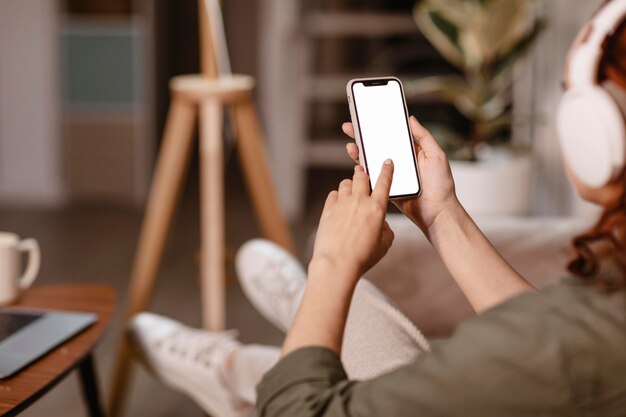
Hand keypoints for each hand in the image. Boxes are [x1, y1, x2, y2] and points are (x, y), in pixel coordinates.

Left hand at [310, 162, 394, 281]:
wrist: (337, 264)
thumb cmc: (362, 257)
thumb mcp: (384, 246)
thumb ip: (386, 231)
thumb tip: (381, 224)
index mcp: (377, 208)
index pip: (384, 182)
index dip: (387, 170)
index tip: (387, 162)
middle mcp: (360, 201)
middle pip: (362, 177)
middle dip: (364, 174)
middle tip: (363, 174)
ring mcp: (342, 204)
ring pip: (346, 183)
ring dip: (350, 185)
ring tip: (351, 193)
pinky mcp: (328, 209)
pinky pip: (333, 194)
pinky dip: (337, 196)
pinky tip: (339, 205)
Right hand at [342, 116, 457, 235]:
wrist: (437, 212)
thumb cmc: (441, 186)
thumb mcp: (436, 155)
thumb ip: (423, 137)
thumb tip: (411, 119)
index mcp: (411, 152)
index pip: (392, 135)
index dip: (379, 126)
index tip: (367, 117)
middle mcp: (400, 162)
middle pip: (377, 146)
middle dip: (362, 136)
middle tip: (349, 127)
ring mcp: (391, 174)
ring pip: (371, 160)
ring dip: (359, 152)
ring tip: (351, 145)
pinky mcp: (386, 187)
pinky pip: (371, 177)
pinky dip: (362, 170)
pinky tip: (357, 163)